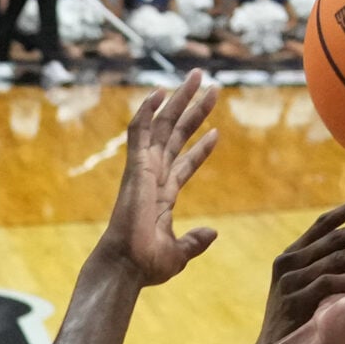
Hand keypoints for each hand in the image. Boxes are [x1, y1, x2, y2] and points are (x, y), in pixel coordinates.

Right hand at [95, 69, 219, 283]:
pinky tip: (161, 91)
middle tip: (211, 86)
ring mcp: (143, 171)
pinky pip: (139, 132)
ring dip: (180, 101)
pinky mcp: (136, 167)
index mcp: (161, 197)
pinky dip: (147, 111)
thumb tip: (212, 233)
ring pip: (162, 126)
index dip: (200, 150)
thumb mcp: (179, 254)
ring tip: (199, 76)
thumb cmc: (146, 266)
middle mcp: (152, 179)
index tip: (217, 133)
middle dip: (193, 111)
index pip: (183, 165)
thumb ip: (194, 241)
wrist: (127, 267)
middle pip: (175, 136)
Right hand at [253, 196, 344, 343]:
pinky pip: (328, 284)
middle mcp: (287, 262)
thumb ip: (335, 259)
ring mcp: (289, 281)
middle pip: (333, 238)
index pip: (322, 224)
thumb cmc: (299, 317)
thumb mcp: (313, 283)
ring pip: (334, 259)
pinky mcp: (293, 300)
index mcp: (291, 254)